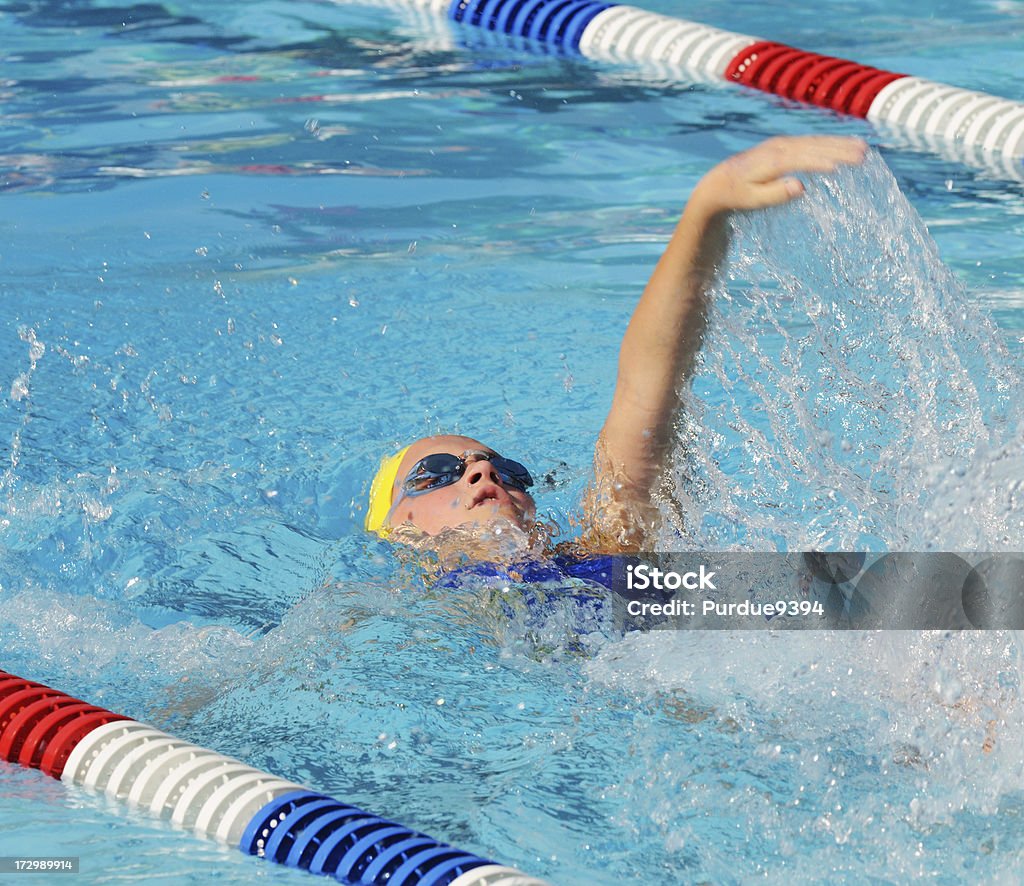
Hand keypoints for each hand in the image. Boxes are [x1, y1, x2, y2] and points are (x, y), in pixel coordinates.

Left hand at [690, 135, 867, 216]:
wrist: (719, 181)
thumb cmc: (736, 196)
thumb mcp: (751, 200)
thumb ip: (773, 194)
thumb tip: (800, 186)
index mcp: (770, 161)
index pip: (799, 160)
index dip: (819, 162)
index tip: (840, 167)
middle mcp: (777, 148)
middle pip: (812, 147)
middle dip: (838, 149)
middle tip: (864, 155)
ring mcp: (782, 144)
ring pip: (814, 142)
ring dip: (839, 143)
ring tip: (864, 149)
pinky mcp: (784, 145)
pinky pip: (811, 142)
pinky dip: (829, 142)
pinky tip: (846, 144)